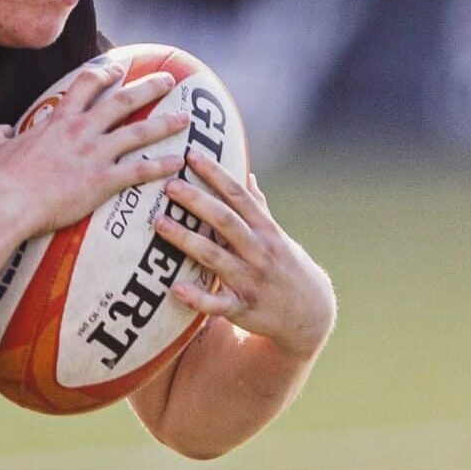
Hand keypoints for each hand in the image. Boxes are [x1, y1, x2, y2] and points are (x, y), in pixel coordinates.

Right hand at [0, 64, 188, 237]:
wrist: (8, 202)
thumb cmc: (0, 177)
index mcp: (58, 120)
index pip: (86, 84)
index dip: (105, 73)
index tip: (119, 69)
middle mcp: (81, 131)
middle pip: (122, 101)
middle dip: (149, 88)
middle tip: (169, 80)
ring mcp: (94, 155)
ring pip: (138, 132)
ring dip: (165, 123)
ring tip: (185, 118)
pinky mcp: (103, 180)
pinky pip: (140, 170)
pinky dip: (161, 166)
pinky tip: (177, 162)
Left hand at [156, 156, 336, 358]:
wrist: (310, 314)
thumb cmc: (286, 267)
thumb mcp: (277, 236)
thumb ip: (258, 207)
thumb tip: (247, 173)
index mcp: (265, 230)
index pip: (239, 196)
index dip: (216, 174)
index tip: (192, 154)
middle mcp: (259, 252)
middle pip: (226, 221)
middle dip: (197, 202)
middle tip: (169, 185)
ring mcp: (251, 280)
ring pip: (216, 258)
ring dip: (187, 240)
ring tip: (160, 223)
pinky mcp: (243, 308)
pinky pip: (218, 303)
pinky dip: (198, 297)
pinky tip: (175, 288)